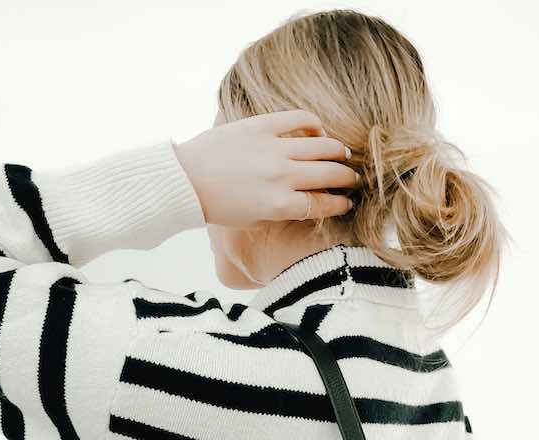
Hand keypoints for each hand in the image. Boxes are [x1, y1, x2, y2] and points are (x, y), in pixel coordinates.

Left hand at [173, 109, 358, 226]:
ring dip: (338, 152)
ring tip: (343, 155)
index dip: (340, 204)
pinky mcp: (262, 126)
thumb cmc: (217, 208)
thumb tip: (306, 205)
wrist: (186, 182)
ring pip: (323, 146)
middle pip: (330, 175)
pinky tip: (318, 130)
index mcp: (279, 206)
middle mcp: (281, 177)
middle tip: (352, 178)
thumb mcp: (253, 221)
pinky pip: (301, 119)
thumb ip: (282, 214)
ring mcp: (273, 149)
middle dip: (347, 178)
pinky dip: (315, 124)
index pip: (323, 204)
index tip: (347, 203)